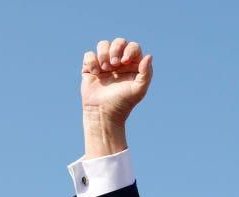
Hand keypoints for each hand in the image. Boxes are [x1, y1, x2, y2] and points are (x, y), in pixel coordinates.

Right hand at [80, 38, 152, 156]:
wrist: (104, 112)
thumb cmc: (124, 102)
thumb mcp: (139, 89)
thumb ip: (146, 73)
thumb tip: (149, 55)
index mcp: (132, 65)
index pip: (133, 47)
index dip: (129, 50)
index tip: (125, 61)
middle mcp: (119, 62)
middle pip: (118, 42)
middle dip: (115, 49)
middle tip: (115, 64)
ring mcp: (104, 64)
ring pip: (103, 44)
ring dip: (103, 53)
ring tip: (105, 68)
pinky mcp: (91, 68)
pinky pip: (89, 55)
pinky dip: (91, 61)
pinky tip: (95, 73)